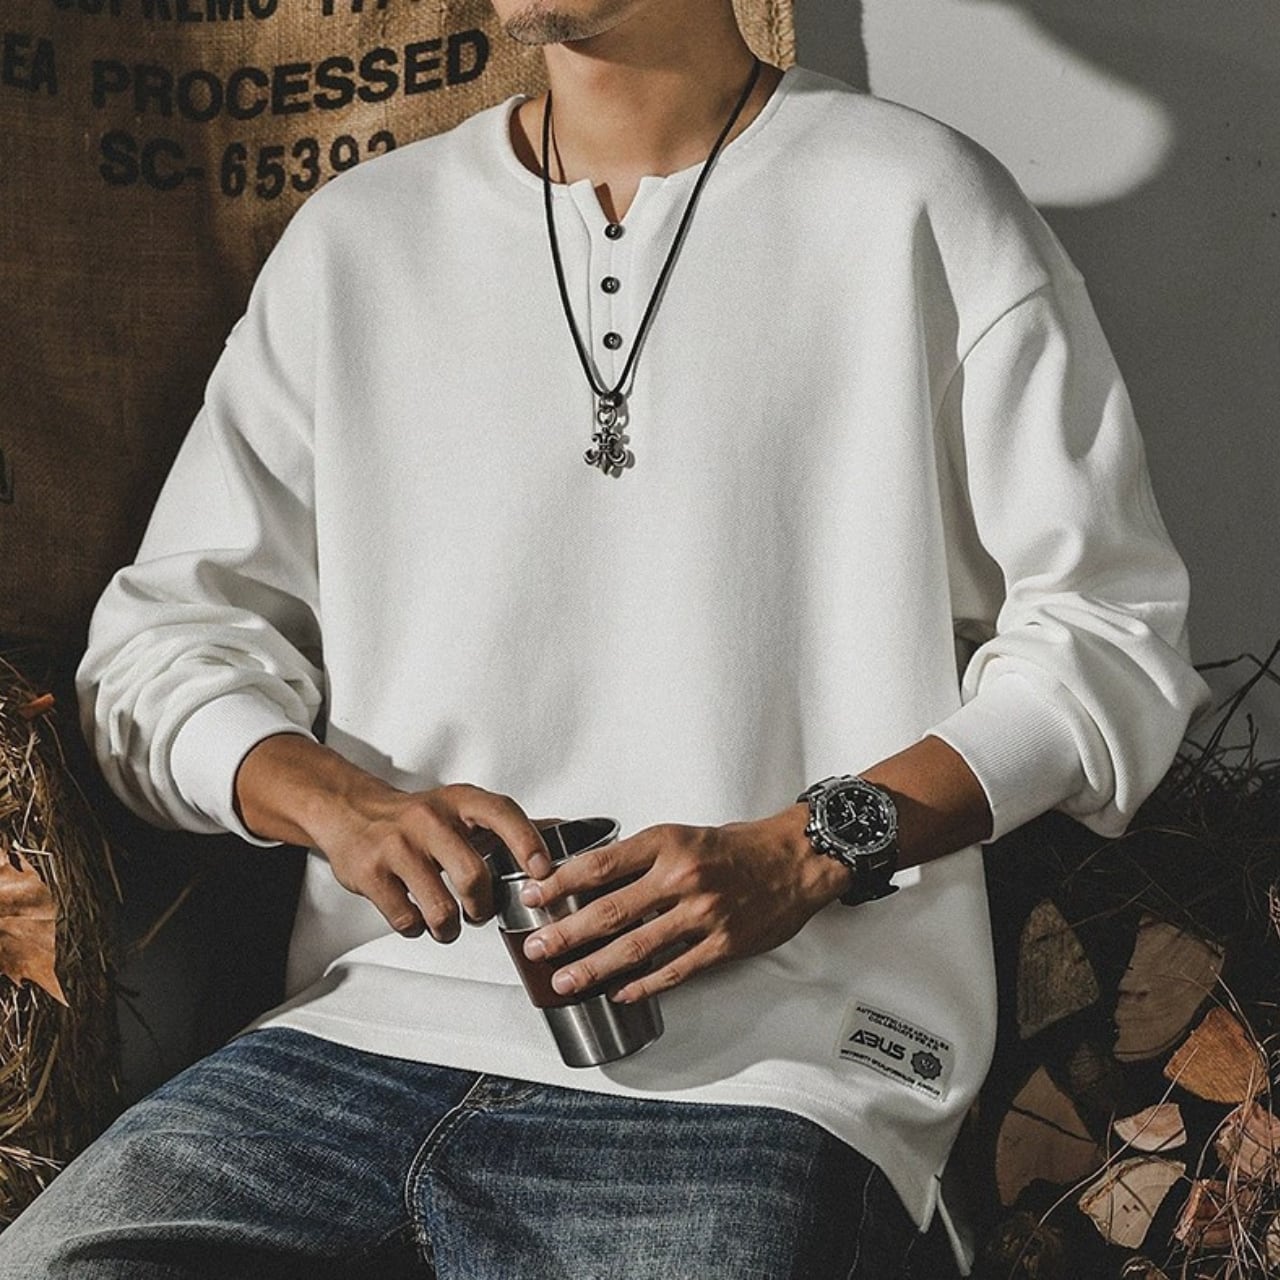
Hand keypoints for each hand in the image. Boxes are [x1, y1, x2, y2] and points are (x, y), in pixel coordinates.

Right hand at [235, 735, 550, 941]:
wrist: (352, 812)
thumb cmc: (419, 817)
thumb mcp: (463, 809)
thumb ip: (509, 824)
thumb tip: (563, 830)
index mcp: (459, 801)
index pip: (502, 813)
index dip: (527, 842)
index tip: (542, 871)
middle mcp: (429, 819)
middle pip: (472, 874)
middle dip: (482, 905)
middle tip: (480, 911)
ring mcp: (396, 846)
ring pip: (439, 907)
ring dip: (450, 927)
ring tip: (448, 923)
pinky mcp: (370, 874)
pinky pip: (406, 919)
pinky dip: (417, 928)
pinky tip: (417, 916)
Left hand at [516, 806, 851, 1003]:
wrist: (795, 859)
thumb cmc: (737, 848)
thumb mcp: (683, 837)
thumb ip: (642, 859)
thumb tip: (591, 881)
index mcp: (668, 844)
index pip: (600, 865)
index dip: (561, 883)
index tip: (533, 896)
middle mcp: (682, 877)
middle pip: (609, 911)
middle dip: (566, 934)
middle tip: (536, 949)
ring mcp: (703, 914)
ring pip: (635, 947)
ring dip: (594, 968)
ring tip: (565, 980)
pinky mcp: (723, 945)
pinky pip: (674, 971)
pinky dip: (642, 985)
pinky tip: (618, 993)